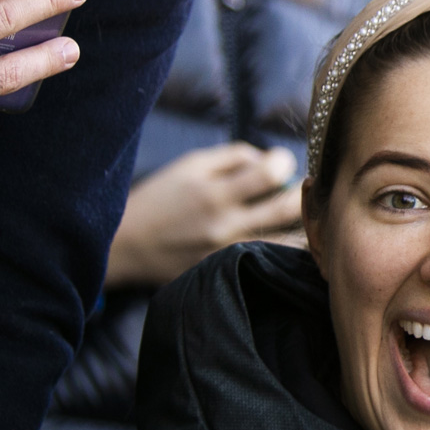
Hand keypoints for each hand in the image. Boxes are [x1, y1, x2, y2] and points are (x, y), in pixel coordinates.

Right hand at [105, 143, 302, 288]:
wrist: (126, 247)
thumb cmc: (160, 198)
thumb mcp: (190, 165)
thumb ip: (233, 157)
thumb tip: (270, 159)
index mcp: (213, 192)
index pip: (269, 172)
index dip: (284, 161)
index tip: (281, 161)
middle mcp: (224, 225)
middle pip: (287, 208)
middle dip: (303, 192)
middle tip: (301, 186)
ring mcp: (229, 253)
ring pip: (288, 242)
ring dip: (302, 225)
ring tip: (300, 214)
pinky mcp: (228, 272)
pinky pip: (272, 260)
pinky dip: (289, 249)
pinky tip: (290, 238)